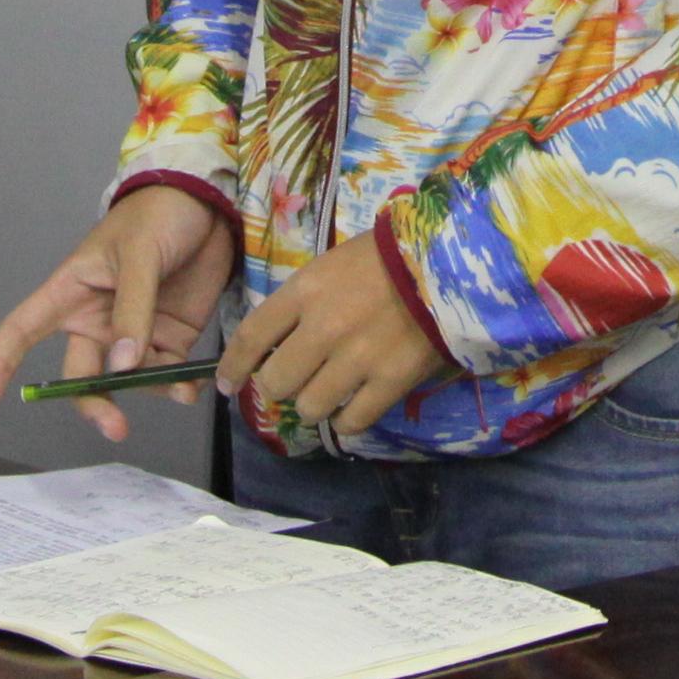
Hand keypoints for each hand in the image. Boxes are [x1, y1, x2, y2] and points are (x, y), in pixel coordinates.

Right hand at [0, 185, 240, 438]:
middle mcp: (96, 320)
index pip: (22, 330)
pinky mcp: (169, 337)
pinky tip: (191, 386)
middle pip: (79, 375)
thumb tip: (121, 367)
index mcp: (71, 293)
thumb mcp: (139, 255)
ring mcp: (133, 332)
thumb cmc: (157, 215)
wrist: (208, 203)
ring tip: (181, 390)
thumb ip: (132, 310)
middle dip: (94, 404)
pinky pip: (165, 374)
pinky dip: (178, 386)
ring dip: (149, 393)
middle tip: (116, 428)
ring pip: (127, 381)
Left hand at [223, 227, 455, 443]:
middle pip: (275, 382)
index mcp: (304, 292)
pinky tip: (351, 408)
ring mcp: (357, 359)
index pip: (251, 338)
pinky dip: (346, 420)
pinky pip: (352, 421)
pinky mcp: (390, 382)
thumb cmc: (387, 256)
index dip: (233, 368)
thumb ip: (302, 302)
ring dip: (312, 405)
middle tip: (291, 382)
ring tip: (326, 394)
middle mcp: (323, 329)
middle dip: (277, 386)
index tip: (228, 384)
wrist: (450, 262)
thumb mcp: (332, 265)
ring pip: (309, 407)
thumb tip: (278, 341)